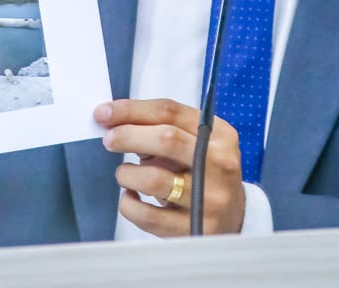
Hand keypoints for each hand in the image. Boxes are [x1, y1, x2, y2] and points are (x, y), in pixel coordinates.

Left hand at [95, 98, 244, 236]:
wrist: (234, 218)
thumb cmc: (205, 172)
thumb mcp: (196, 143)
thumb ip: (162, 129)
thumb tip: (114, 121)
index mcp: (220, 135)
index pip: (171, 112)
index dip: (132, 110)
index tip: (105, 113)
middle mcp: (219, 164)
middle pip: (166, 139)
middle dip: (128, 136)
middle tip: (109, 140)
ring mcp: (209, 198)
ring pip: (154, 179)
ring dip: (127, 173)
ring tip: (125, 174)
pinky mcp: (194, 229)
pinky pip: (147, 215)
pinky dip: (129, 204)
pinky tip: (131, 197)